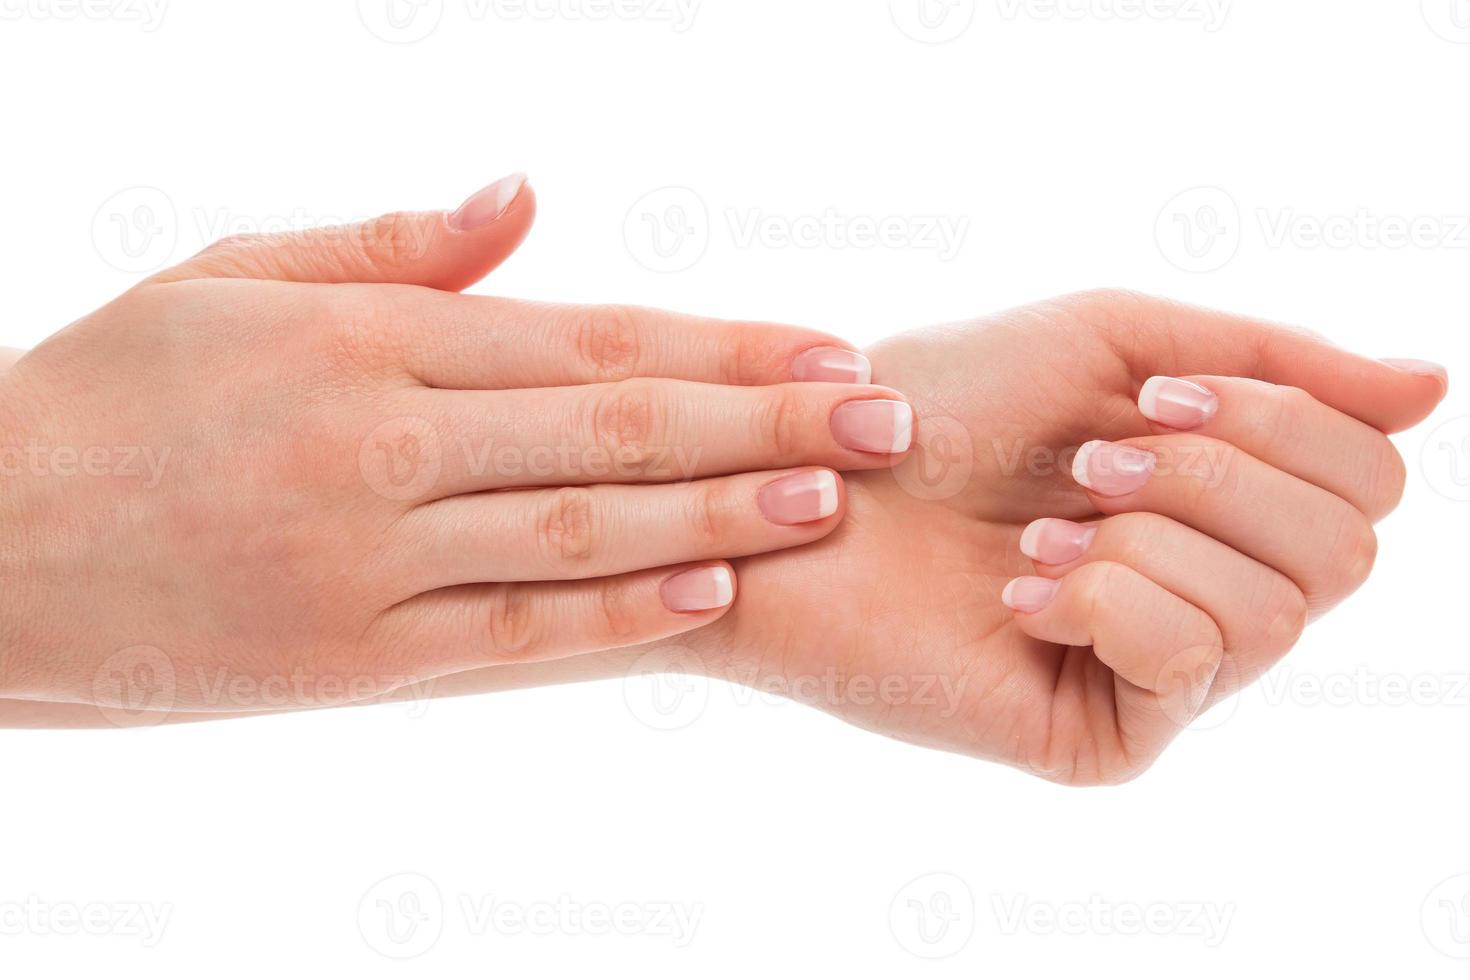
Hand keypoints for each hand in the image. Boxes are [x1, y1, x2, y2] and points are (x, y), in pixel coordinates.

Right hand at [0, 176, 915, 713]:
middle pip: (614, 429)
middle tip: (888, 416)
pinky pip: (509, 640)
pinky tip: (712, 596)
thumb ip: (394, 242)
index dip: (721, 341)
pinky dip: (618, 622)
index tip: (831, 343)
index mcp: (365, 341)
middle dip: (763, 419)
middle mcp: (382, 446)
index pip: (589, 335)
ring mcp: (371, 560)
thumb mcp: (232, 276)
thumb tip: (529, 192)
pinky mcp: (351, 661)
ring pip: (583, 534)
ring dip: (722, 516)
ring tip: (832, 496)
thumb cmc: (110, 390)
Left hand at [673, 290, 1446, 783]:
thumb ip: (1272, 361)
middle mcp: (1215, 587)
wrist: (807, 485)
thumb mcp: (1113, 340)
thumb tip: (1439, 390)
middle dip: (1218, 476)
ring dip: (1151, 535)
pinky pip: (1189, 661)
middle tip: (1090, 462)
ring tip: (1040, 530)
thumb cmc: (937, 408)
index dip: (1287, 422)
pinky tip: (1022, 592)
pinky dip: (1107, 597)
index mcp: (1225, 498)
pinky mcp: (1105, 734)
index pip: (1368, 477)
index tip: (1160, 394)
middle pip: (1348, 546)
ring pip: (1279, 610)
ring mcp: (1162, 670)